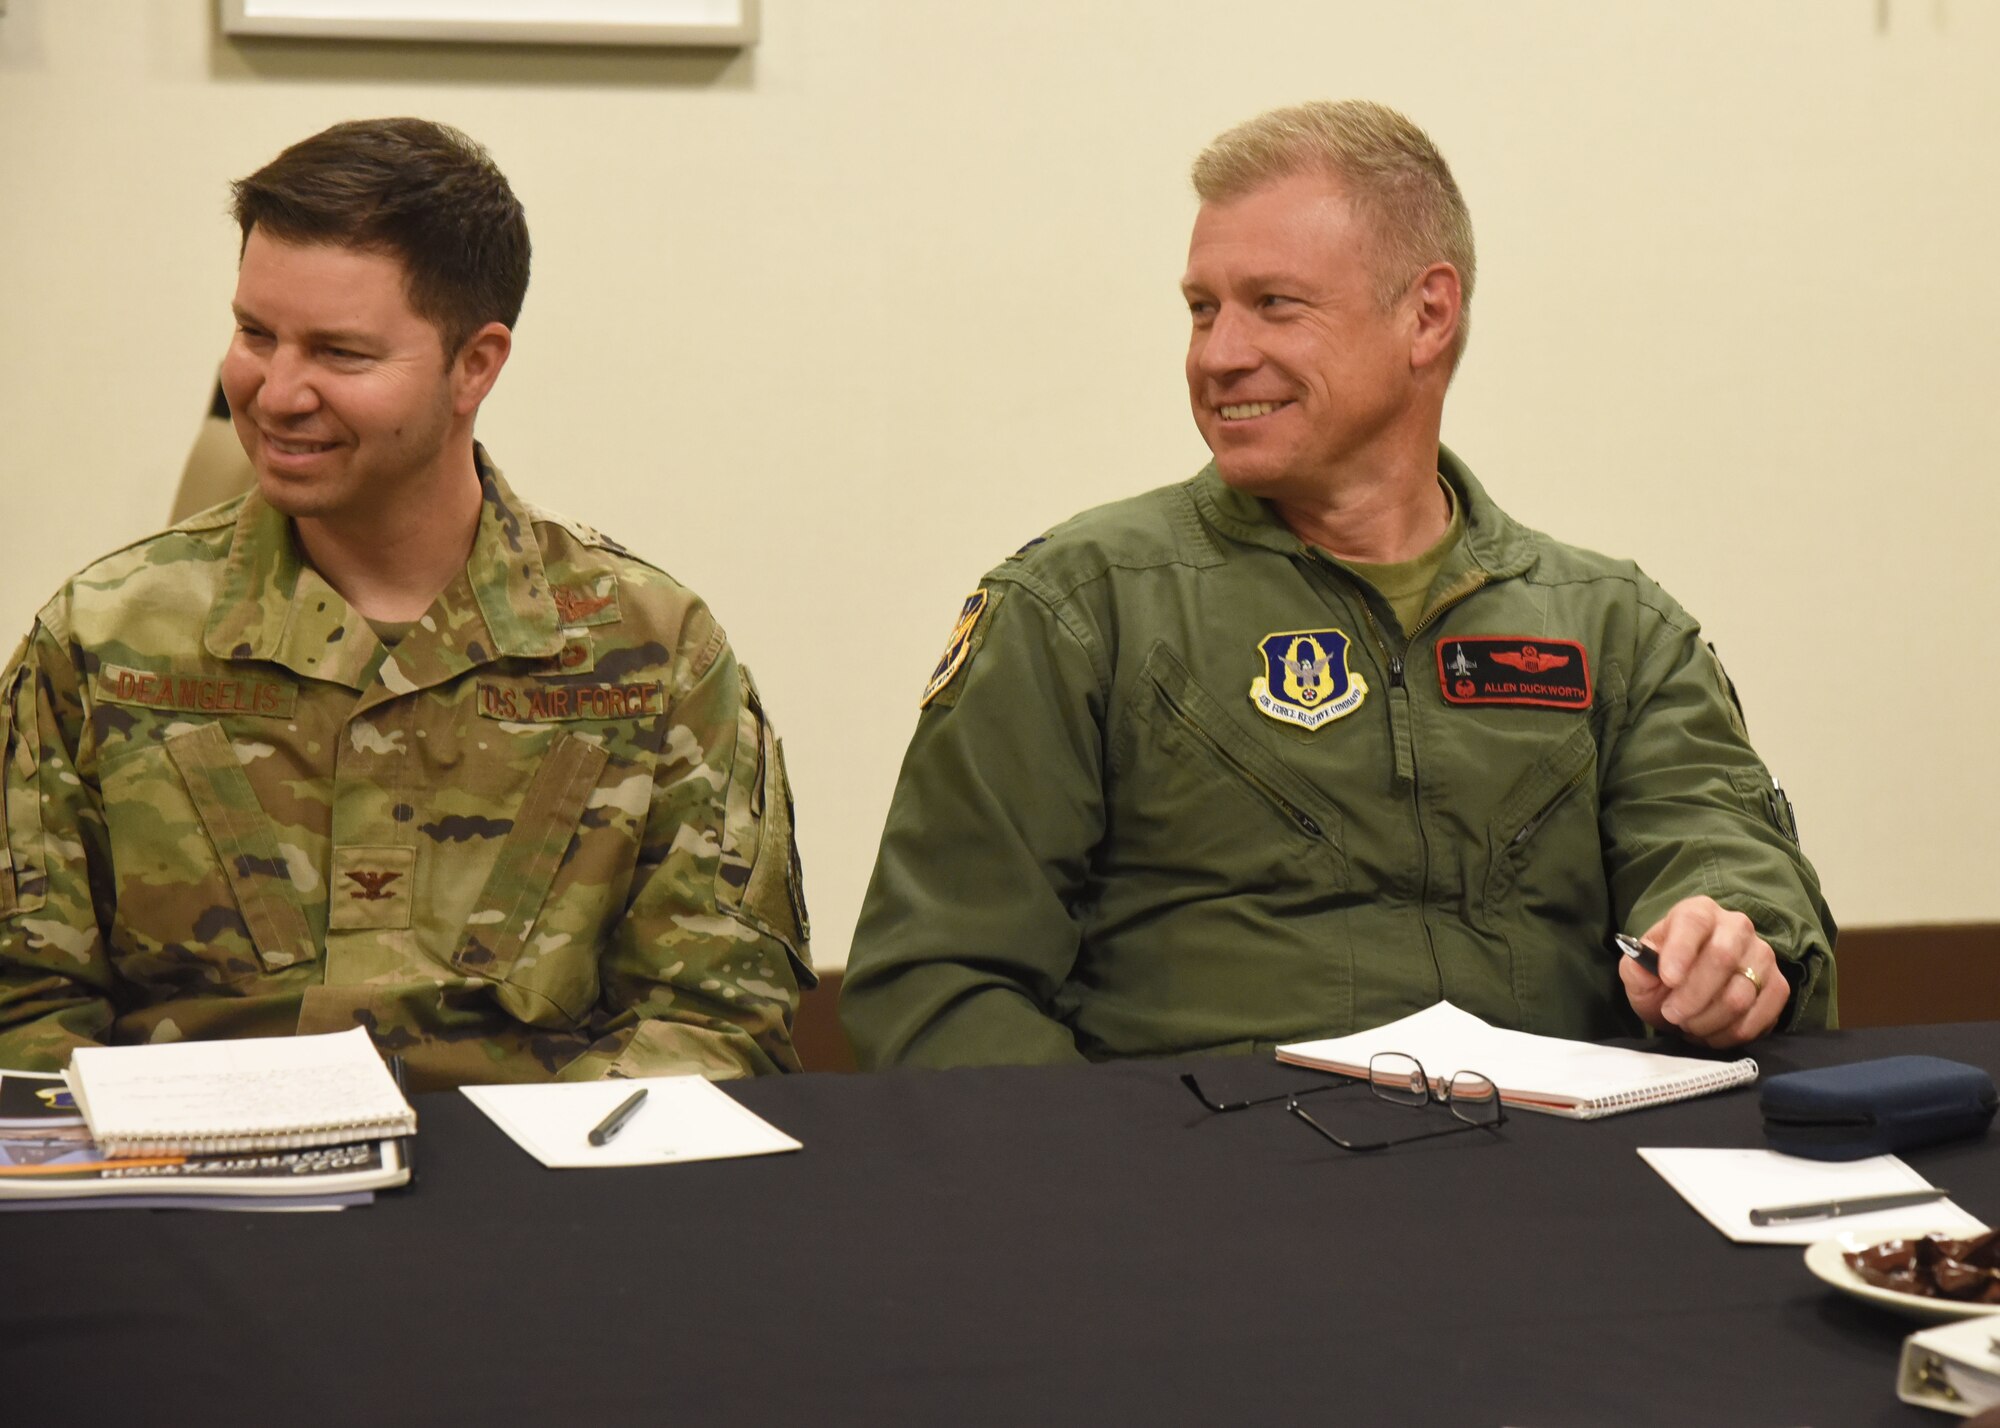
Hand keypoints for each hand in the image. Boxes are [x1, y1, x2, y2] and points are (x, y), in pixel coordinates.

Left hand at [1618, 896, 1786, 1047]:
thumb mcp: (1639, 972)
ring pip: (1741, 994)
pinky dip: (1732, 1033)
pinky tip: (1711, 1034)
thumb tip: (1643, 964)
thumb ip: (1636, 967)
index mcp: (1698, 912)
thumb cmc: (1663, 977)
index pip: (1693, 922)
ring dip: (1709, 1020)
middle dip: (1693, 996)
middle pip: (1722, 959)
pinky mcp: (1779, 987)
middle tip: (1672, 1014)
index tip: (1668, 979)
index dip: (1681, 951)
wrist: (1691, 993)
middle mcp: (1736, 927)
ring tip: (1688, 1025)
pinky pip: (1761, 1016)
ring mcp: (1763, 956)